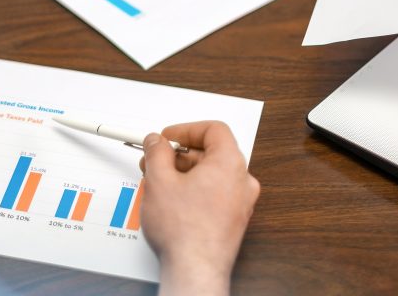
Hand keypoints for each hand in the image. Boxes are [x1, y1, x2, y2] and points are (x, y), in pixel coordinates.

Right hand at [140, 121, 259, 295]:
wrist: (195, 268)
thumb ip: (156, 152)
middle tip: (157, 158)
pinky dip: (195, 189)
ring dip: (185, 172)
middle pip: (212, 152)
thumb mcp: (159, 180)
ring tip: (159, 180)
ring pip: (212, 174)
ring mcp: (240, 202)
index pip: (214, 129)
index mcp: (230, 163)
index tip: (168, 137)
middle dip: (180, 153)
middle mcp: (242, 181)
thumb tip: (156, 142)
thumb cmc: (185, 231)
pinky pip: (215, 193)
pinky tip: (173, 198)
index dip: (186, 129)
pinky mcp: (233, 220)